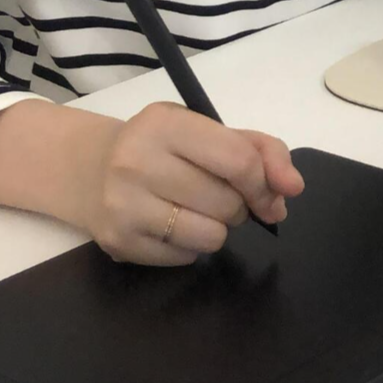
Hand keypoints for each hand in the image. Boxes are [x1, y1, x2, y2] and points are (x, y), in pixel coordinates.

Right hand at [75, 102, 304, 265]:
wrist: (90, 168)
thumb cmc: (165, 146)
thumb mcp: (210, 132)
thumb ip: (262, 150)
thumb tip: (292, 188)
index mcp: (167, 124)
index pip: (238, 160)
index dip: (265, 184)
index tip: (270, 194)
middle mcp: (137, 161)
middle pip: (227, 203)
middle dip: (238, 206)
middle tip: (221, 197)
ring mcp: (123, 204)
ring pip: (210, 236)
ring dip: (218, 229)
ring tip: (198, 211)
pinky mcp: (117, 242)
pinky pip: (185, 258)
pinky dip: (191, 246)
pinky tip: (172, 225)